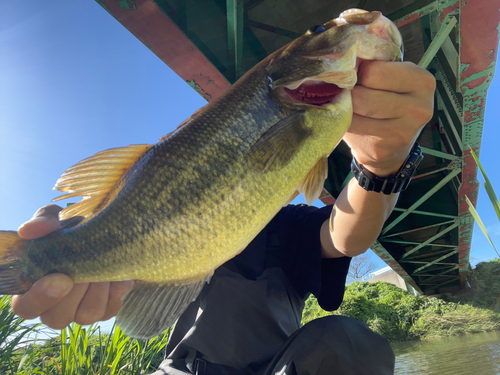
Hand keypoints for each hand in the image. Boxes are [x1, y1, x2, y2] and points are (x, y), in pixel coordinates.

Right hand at [11, 205, 133, 328]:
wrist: (108, 231)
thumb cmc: (72, 227)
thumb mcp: (56, 219)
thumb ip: (43, 222)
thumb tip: (28, 230)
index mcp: (33, 288)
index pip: (25, 308)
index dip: (40, 298)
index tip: (60, 277)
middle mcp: (56, 307)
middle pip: (57, 318)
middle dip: (75, 293)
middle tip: (87, 270)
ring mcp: (82, 311)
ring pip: (88, 315)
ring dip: (98, 290)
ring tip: (104, 266)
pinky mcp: (107, 309)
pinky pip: (112, 308)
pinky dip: (117, 289)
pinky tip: (119, 272)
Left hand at [345, 61, 434, 176]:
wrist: (391, 144)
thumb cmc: (387, 102)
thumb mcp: (390, 77)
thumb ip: (374, 65)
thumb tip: (343, 61)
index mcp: (422, 81)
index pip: (374, 71)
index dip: (360, 73)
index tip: (360, 78)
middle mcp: (418, 108)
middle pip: (363, 95)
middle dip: (351, 93)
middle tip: (352, 95)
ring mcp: (403, 131)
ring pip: (355, 113)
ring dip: (345, 108)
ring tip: (351, 107)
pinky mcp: (384, 148)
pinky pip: (351, 129)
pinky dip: (344, 123)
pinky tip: (351, 122)